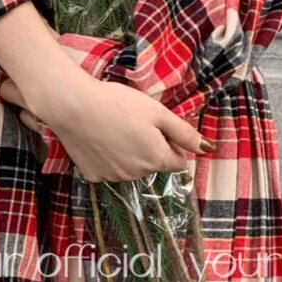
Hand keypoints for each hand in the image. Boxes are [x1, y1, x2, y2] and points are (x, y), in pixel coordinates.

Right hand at [0, 73, 209, 182]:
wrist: (74, 105)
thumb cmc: (118, 103)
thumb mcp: (158, 112)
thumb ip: (184, 133)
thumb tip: (208, 148)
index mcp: (156, 159)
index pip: (179, 162)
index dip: (172, 144)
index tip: (158, 128)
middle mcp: (137, 174)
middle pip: (154, 165)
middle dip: (151, 149)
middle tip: (134, 124)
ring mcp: (113, 178)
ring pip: (132, 169)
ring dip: (130, 155)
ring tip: (115, 130)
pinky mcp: (93, 176)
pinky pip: (109, 170)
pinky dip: (108, 159)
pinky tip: (100, 140)